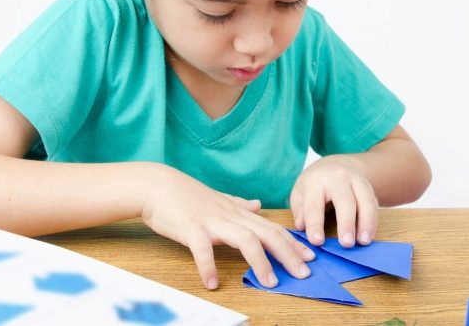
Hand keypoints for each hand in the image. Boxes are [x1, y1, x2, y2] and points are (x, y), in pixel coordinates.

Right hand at [139, 165, 314, 289]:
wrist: (157, 186)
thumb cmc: (187, 196)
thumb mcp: (219, 199)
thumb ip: (240, 204)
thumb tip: (259, 205)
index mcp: (238, 213)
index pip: (272, 228)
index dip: (293, 243)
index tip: (311, 257)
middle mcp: (230, 216)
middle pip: (267, 234)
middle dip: (288, 254)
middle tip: (303, 273)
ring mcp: (212, 222)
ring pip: (245, 239)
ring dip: (260, 261)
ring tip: (270, 282)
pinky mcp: (191, 228)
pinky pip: (202, 248)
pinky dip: (208, 266)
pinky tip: (212, 283)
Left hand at [289, 155, 378, 247]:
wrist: (338, 163)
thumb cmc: (315, 184)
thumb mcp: (300, 192)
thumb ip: (300, 210)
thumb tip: (301, 228)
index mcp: (316, 180)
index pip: (315, 205)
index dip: (315, 224)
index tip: (317, 242)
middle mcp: (338, 178)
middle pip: (345, 201)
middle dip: (346, 223)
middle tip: (346, 244)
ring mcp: (356, 181)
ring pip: (365, 201)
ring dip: (366, 223)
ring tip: (363, 242)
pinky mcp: (369, 187)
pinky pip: (374, 204)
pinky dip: (373, 221)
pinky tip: (369, 236)